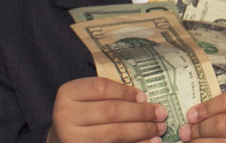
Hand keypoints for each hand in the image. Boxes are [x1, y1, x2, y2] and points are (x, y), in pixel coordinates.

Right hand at [48, 77, 166, 142]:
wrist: (64, 138)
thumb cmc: (84, 114)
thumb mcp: (89, 98)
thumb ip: (111, 95)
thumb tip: (143, 100)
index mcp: (67, 93)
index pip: (101, 87)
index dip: (126, 91)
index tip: (145, 96)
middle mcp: (65, 115)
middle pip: (111, 111)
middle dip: (140, 112)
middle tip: (161, 113)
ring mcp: (71, 137)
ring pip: (114, 132)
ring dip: (142, 130)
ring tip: (159, 128)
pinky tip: (150, 141)